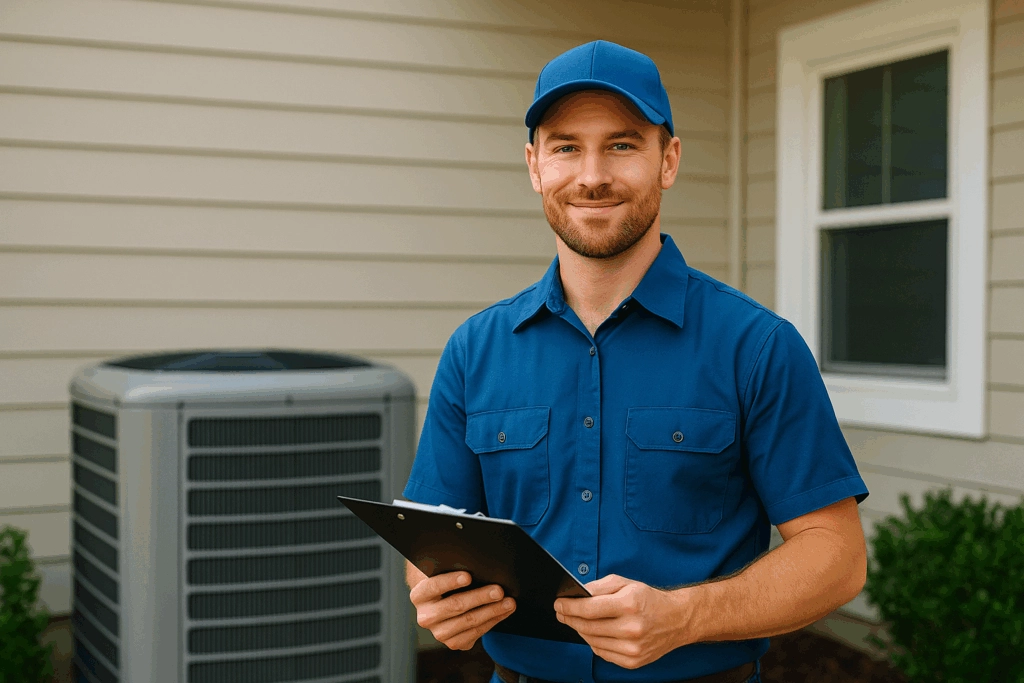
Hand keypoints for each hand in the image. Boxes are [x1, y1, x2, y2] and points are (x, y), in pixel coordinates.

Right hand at [408, 570, 515, 650]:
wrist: (442, 600)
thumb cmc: (446, 578)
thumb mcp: (442, 570)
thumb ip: (450, 565)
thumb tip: (474, 561)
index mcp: (419, 595)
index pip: (433, 586)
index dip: (450, 581)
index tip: (468, 576)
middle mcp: (426, 617)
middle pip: (455, 606)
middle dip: (480, 597)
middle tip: (499, 590)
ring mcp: (439, 633)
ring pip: (469, 622)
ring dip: (492, 611)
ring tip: (509, 602)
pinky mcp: (454, 643)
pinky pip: (476, 633)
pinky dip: (493, 621)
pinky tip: (504, 611)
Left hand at [554, 574, 696, 668]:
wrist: (677, 620)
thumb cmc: (649, 599)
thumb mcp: (626, 583)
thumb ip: (599, 586)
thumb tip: (577, 594)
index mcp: (629, 604)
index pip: (589, 608)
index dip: (569, 607)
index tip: (558, 604)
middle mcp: (631, 628)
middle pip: (587, 626)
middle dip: (569, 618)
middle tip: (561, 612)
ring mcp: (632, 648)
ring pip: (592, 641)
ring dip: (579, 630)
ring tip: (574, 621)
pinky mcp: (633, 662)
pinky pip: (602, 653)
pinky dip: (593, 642)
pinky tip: (592, 633)